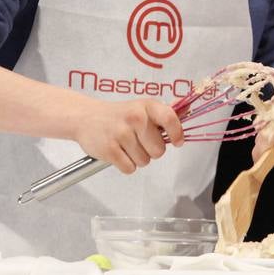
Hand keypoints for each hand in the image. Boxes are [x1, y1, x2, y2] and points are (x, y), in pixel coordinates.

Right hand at [70, 97, 184, 174]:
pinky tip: (118, 152)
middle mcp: (135, 118)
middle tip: (139, 142)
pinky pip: (129, 168)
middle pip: (159, 151)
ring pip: (144, 161)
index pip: (170, 119)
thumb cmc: (118, 115)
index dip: (177, 133)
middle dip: (151, 151)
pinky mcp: (109, 149)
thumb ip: (163, 113)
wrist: (85, 117)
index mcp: (146, 106)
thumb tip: (187, 110)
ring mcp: (121, 133)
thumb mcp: (141, 107)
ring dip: (136, 158)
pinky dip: (125, 164)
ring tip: (125, 145)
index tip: (177, 142)